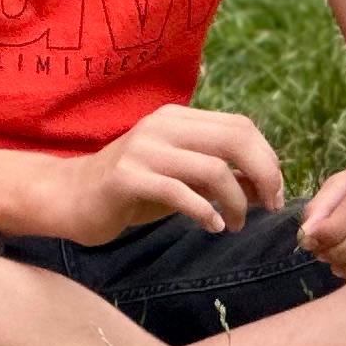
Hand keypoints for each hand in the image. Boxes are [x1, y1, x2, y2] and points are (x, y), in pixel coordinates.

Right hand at [42, 106, 284, 243]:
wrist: (71, 197)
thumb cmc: (131, 190)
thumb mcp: (180, 176)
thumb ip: (217, 175)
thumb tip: (265, 186)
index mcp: (178, 118)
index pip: (240, 126)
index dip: (267, 158)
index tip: (274, 191)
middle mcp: (163, 126)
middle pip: (234, 140)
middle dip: (263, 175)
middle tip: (270, 206)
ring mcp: (144, 149)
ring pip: (213, 169)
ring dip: (236, 202)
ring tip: (235, 224)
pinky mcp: (127, 177)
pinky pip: (180, 193)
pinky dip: (204, 212)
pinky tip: (212, 227)